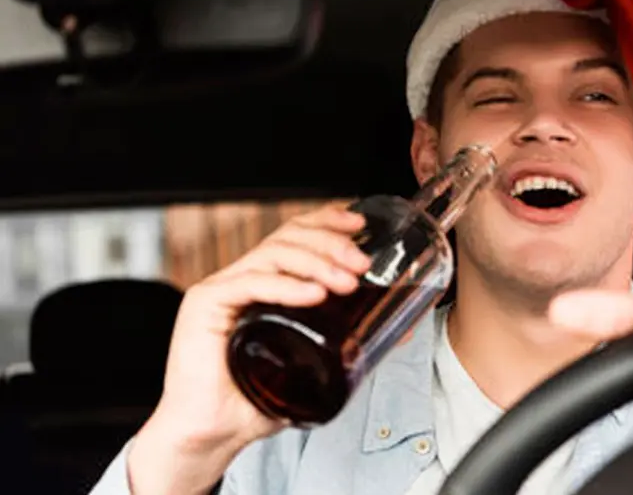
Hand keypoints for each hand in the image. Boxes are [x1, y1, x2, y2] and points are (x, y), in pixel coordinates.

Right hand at [127, 201, 371, 494]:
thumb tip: (402, 330)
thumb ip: (350, 342)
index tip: (360, 224)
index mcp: (263, 282)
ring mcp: (222, 288)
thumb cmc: (256, 402)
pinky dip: (286, 285)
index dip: (326, 221)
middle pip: (287, 238)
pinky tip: (314, 294)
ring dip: (317, 261)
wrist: (212, 435)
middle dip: (331, 243)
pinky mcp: (205, 305)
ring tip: (346, 282)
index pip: (294, 235)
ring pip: (273, 253)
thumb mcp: (314, 363)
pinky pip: (250, 283)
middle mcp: (241, 277)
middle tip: (362, 263)